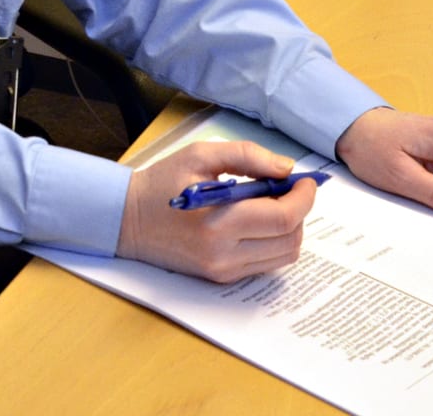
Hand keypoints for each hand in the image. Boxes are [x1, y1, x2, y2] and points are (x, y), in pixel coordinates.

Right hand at [117, 141, 318, 282]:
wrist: (127, 219)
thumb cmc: (162, 182)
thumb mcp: (200, 155)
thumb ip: (247, 156)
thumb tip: (286, 168)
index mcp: (219, 221)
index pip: (282, 217)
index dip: (303, 197)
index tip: (305, 181)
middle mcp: (224, 254)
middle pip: (289, 239)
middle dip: (300, 211)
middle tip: (290, 189)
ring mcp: (224, 269)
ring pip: (283, 256)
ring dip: (290, 228)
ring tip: (274, 204)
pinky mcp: (221, 277)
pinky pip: (265, 263)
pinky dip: (274, 242)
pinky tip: (258, 221)